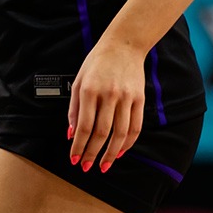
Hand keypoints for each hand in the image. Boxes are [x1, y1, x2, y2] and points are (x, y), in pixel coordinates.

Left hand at [69, 40, 146, 172]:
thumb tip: (72, 134)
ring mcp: (126, 97)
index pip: (84, 126)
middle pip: (101, 133)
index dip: (79, 146)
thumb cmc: (97, 63)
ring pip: (120, 134)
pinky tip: (120, 152)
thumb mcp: (79, 81)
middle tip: (87, 167)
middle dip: (93, 154)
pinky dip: (128, 143)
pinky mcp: (140, 99)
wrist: (124, 45)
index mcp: (89, 90)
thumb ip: (74, 109)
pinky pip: (135, 127)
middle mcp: (108, 95)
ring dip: (111, 154)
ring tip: (104, 166)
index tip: (75, 159)